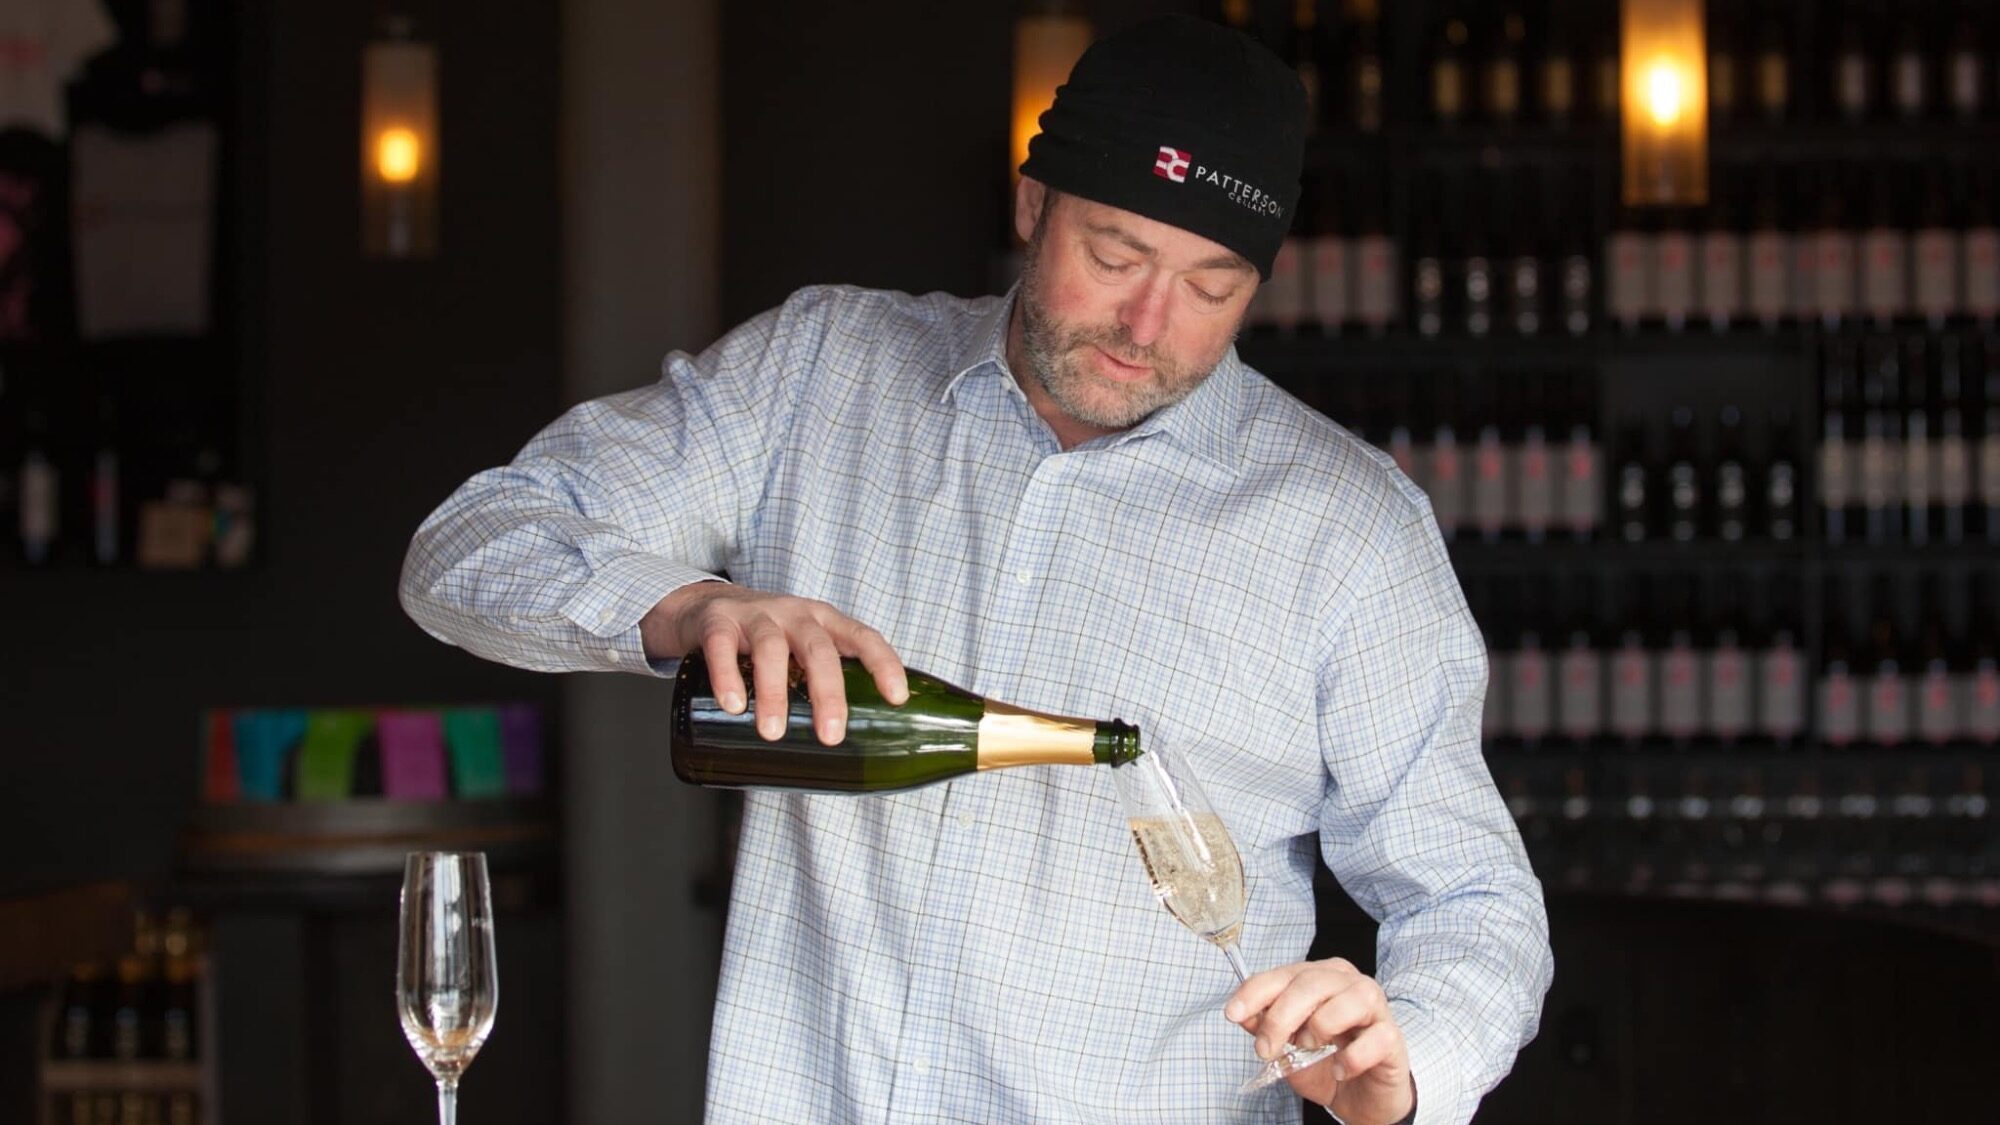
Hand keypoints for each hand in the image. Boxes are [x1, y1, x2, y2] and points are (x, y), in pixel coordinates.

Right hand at [641, 582, 906, 744]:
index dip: (883, 663)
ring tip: (772, 732)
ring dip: (774, 692)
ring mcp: (755, 615)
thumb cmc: (765, 639)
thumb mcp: (799, 650)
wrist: (703, 608)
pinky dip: (727, 676)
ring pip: (771, 649)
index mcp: (824, 622)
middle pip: (819, 649)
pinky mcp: (717, 622)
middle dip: (827, 694)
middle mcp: (795, 614)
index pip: (863, 637)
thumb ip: (818, 684)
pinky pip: (722, 646)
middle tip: (829, 737)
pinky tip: (733, 705)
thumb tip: (847, 753)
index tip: (896, 698)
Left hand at [1224, 957, 1414, 1124]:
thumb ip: (1266, 1028)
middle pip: (1309, 984)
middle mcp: (1348, 983)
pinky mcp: (1392, 1036)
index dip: (1255, 992)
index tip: (1233, 1013)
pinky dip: (1350, 1059)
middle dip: (1280, 1018)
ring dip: (1319, 1029)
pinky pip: (1372, 1039)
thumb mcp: (1287, 1048)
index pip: (1282, 974)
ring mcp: (1375, 1007)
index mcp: (1319, 977)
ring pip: (1345, 1001)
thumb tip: (1244, 1015)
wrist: (1363, 1098)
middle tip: (1266, 1049)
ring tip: (1312, 1049)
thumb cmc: (1326, 1064)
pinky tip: (1339, 1070)